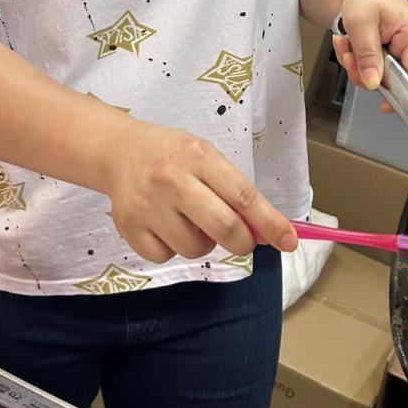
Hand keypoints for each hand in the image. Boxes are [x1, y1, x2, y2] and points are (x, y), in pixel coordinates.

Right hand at [99, 118, 298, 263]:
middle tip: (242, 240)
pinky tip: (164, 225)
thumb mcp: (205, 157)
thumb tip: (265, 232)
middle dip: (243, 242)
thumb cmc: (172, 155)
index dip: (271, 223)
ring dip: (202, 243)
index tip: (290, 241)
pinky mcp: (128, 226)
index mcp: (198, 156)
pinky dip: (172, 248)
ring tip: (190, 220)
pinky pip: (166, 257)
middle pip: (224, 228)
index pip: (244, 196)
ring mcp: (148, 204)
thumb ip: (234, 191)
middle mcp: (172, 179)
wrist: (118, 150)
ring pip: (195, 249)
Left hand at [333, 0, 407, 112]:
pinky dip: (360, 62)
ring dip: (358, 66)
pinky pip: (377, 69)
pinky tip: (351, 46)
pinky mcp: (394, 52)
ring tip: (346, 45)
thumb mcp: (360, 22)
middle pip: (397, 79)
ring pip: (383, 76)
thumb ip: (368, 54)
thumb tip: (373, 83)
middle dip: (366, 72)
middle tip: (348, 57)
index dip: (402, 94)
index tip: (384, 105)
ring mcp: (406, 49)